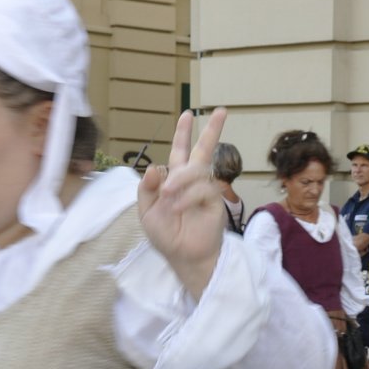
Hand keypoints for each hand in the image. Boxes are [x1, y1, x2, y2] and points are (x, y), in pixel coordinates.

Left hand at [137, 108, 228, 296]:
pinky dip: (187, 197)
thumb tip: (155, 167)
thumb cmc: (166, 236)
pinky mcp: (215, 203)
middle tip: (221, 111)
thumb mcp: (146, 212)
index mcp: (175, 180)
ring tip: (168, 196)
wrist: (183, 257)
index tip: (187, 114)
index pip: (179, 151)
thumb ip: (146, 189)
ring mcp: (205, 191)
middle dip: (211, 131)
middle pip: (203, 151)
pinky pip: (202, 190)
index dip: (182, 133)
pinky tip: (177, 207)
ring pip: (196, 170)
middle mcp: (192, 181)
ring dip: (180, 179)